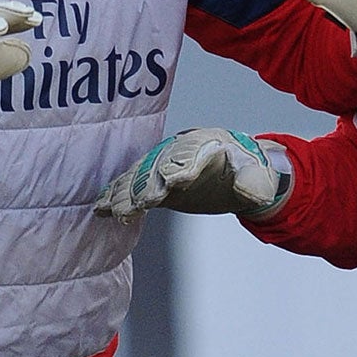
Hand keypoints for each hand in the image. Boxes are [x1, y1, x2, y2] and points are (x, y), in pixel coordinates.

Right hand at [94, 128, 291, 222]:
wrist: (237, 167)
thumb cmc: (248, 171)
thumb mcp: (256, 176)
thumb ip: (251, 183)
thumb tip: (253, 193)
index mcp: (205, 148)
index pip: (188, 158)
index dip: (178, 170)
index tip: (170, 185)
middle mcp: (179, 154)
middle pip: (156, 167)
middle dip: (143, 185)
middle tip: (131, 205)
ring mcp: (164, 165)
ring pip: (139, 176)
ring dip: (123, 193)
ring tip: (107, 208)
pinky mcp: (155, 181)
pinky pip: (132, 185)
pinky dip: (117, 196)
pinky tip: (101, 208)